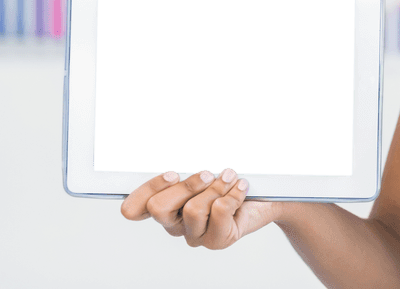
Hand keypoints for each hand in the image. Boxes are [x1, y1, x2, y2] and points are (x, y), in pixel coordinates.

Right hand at [121, 168, 277, 248]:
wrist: (266, 196)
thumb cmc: (229, 178)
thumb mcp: (204, 169)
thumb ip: (187, 164)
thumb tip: (182, 159)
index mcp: (164, 205)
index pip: (133, 208)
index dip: (147, 190)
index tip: (173, 173)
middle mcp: (175, 224)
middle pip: (158, 208)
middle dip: (186, 185)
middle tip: (206, 173)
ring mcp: (195, 235)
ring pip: (192, 209)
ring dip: (215, 187)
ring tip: (230, 177)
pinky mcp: (217, 240)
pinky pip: (219, 213)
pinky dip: (233, 193)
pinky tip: (241, 187)